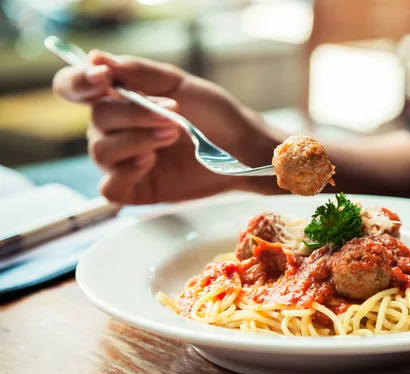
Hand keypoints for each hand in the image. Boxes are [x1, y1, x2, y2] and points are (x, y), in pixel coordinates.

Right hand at [52, 51, 276, 203]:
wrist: (242, 148)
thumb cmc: (213, 115)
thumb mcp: (179, 85)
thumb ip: (139, 72)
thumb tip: (95, 58)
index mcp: (121, 100)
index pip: (77, 88)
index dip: (77, 82)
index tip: (102, 78)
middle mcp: (116, 131)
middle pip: (96, 120)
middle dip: (132, 114)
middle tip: (171, 115)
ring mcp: (124, 162)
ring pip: (101, 151)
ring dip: (136, 139)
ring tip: (172, 134)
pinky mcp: (135, 190)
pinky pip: (110, 187)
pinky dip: (126, 172)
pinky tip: (150, 162)